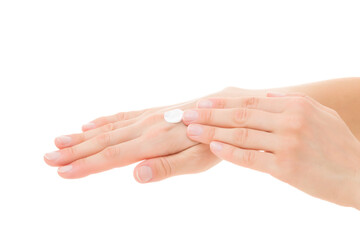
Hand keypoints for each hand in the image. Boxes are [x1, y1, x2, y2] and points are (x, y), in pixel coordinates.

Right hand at [44, 87, 252, 180]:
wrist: (224, 110)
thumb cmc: (212, 141)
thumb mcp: (197, 161)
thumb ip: (166, 167)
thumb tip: (136, 174)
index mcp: (154, 142)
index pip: (113, 156)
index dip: (86, 165)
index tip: (62, 172)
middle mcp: (145, 127)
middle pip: (103, 141)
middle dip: (74, 152)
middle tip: (46, 158)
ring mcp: (147, 118)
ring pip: (107, 128)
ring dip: (81, 137)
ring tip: (58, 142)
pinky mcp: (151, 113)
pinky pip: (121, 116)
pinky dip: (102, 121)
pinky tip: (88, 124)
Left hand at [182, 94, 359, 208]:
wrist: (357, 175)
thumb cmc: (338, 145)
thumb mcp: (320, 114)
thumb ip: (293, 102)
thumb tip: (268, 94)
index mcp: (295, 105)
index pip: (250, 101)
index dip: (223, 102)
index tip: (202, 102)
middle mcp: (289, 120)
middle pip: (241, 114)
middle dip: (210, 114)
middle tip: (187, 114)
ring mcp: (287, 143)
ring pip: (241, 134)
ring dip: (212, 131)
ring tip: (192, 130)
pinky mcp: (285, 167)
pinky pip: (250, 158)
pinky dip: (229, 152)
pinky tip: (213, 148)